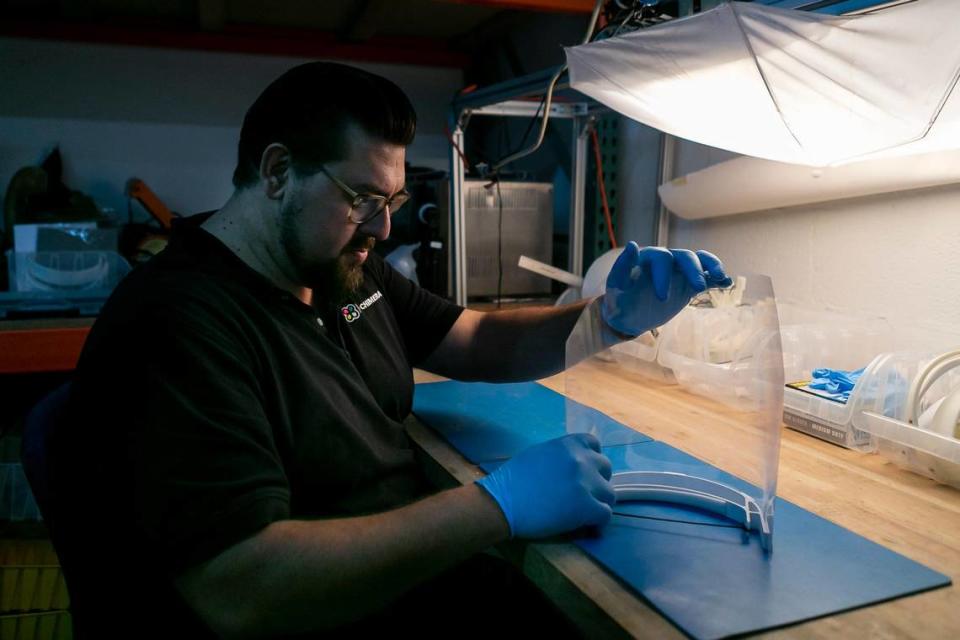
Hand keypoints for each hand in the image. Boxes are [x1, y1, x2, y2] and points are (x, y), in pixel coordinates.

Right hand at [476, 433, 614, 538]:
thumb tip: (572, 467)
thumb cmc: (513, 480)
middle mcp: (581, 460)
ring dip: (599, 503)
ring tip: (585, 513)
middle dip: (597, 482)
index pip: (595, 446)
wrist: (502, 502)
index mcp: (568, 444)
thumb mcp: (538, 454)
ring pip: (610, 494)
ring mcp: (586, 483)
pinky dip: (598, 522)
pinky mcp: (587, 507)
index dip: (592, 461)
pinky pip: (605, 515)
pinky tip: (587, 526)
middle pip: (606, 470)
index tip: (585, 472)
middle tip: (583, 494)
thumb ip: (560, 456)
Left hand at [601, 242, 731, 336]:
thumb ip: (621, 268)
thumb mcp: (615, 288)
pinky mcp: (688, 285)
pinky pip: (706, 277)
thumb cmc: (619, 300)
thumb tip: (633, 244)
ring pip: (699, 261)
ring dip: (712, 266)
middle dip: (693, 270)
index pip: (661, 258)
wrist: (628, 316)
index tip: (661, 297)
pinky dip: (717, 278)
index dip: (663, 275)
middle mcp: (666, 260)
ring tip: (720, 277)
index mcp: (647, 258)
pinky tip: (726, 283)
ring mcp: (678, 272)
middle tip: (696, 287)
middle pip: (685, 257)